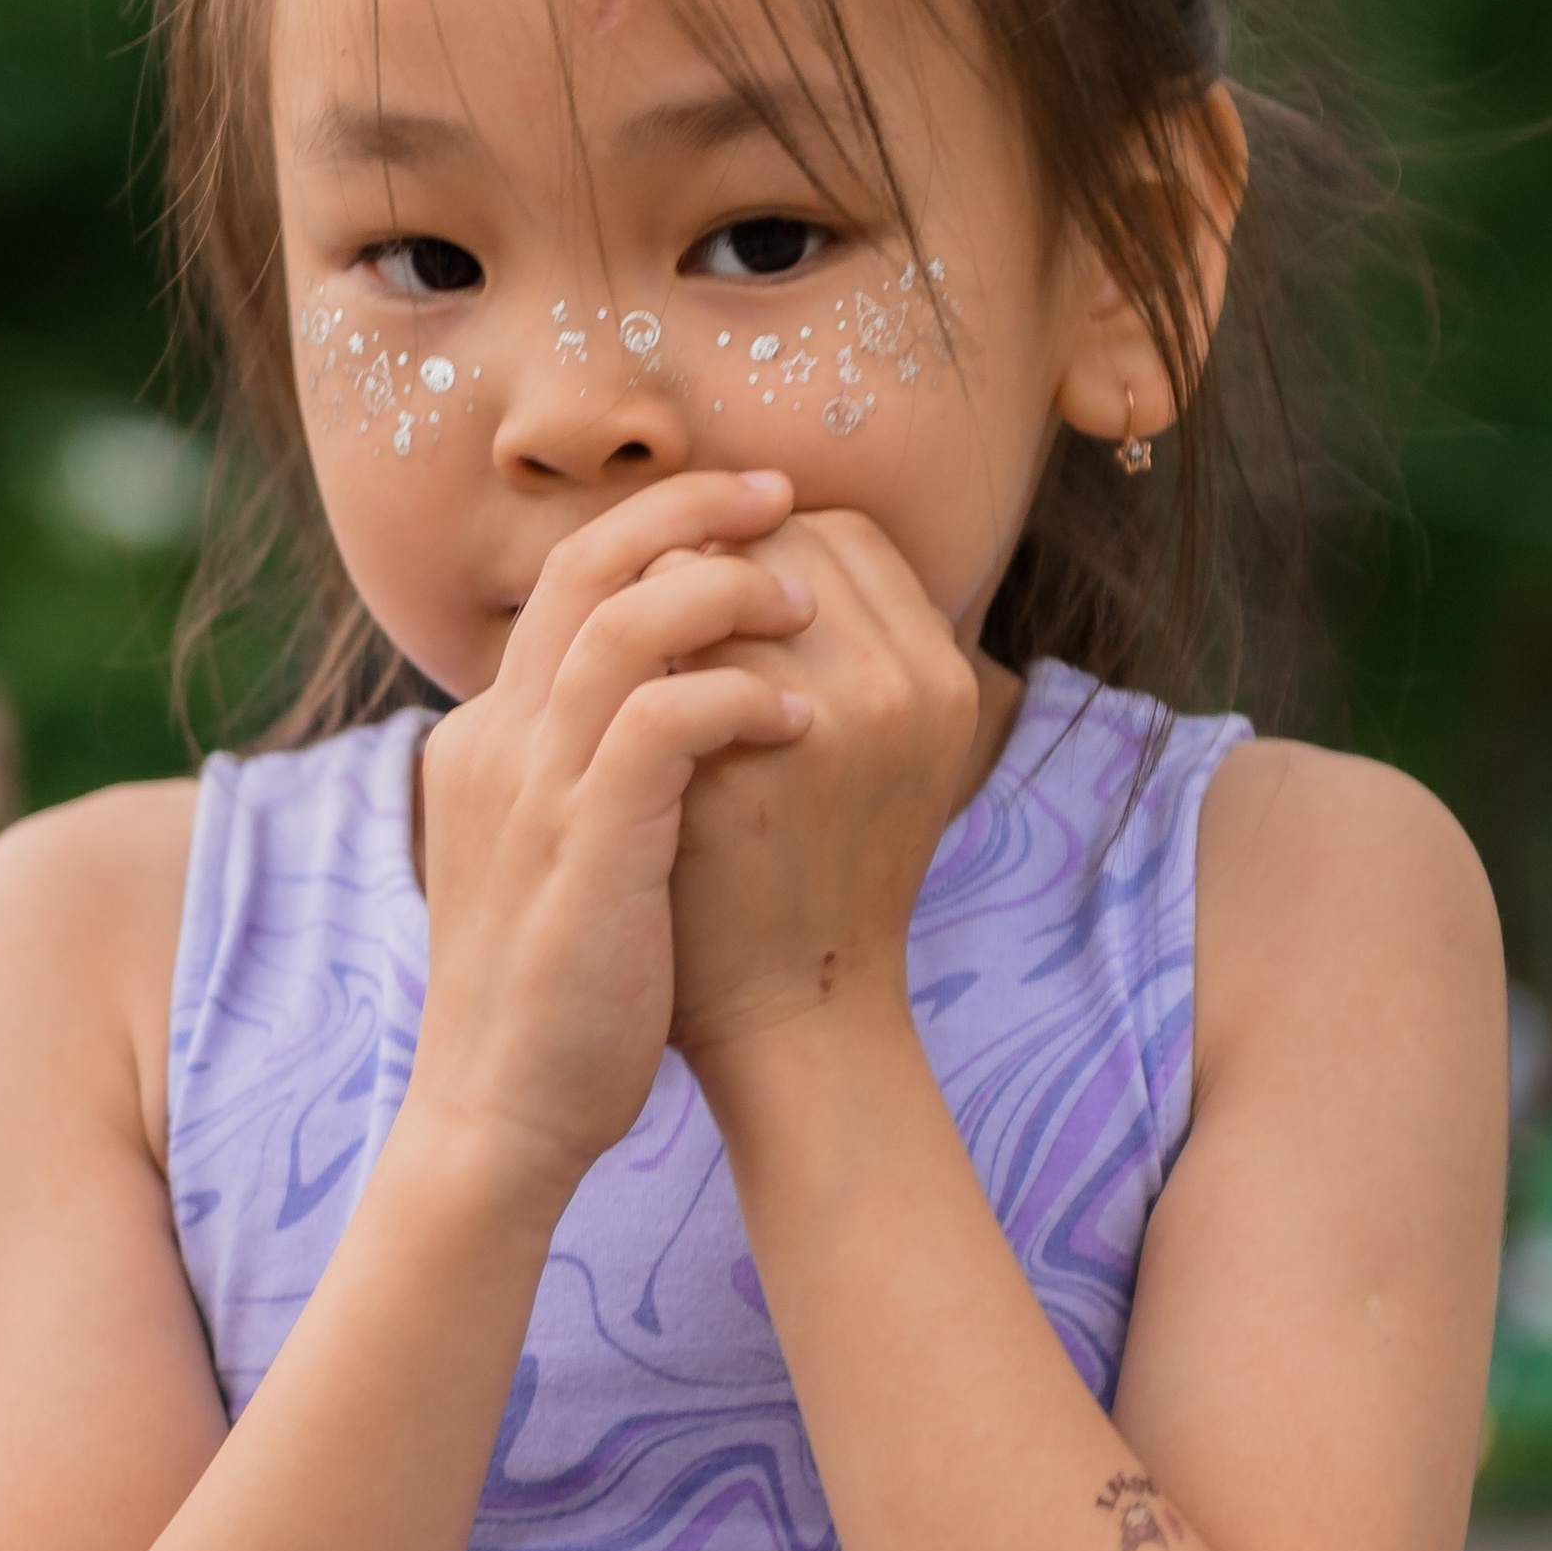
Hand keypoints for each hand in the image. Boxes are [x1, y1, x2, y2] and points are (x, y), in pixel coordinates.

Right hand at [401, 471, 813, 1205]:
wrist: (501, 1115)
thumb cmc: (559, 997)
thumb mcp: (561, 858)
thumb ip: (595, 778)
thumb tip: (683, 712)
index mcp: (489, 736)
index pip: (565, 582)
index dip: (655, 527)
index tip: (745, 508)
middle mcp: (496, 742)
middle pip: (583, 567)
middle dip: (691, 512)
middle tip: (784, 491)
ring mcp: (532, 791)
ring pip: (622, 625)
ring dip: (724, 592)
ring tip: (805, 605)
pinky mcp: (583, 847)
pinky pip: (662, 722)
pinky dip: (738, 699)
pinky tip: (802, 720)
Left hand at [667, 507, 979, 1082]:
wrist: (787, 1017)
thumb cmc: (802, 882)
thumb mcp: (861, 756)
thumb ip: (826, 654)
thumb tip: (723, 541)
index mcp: (941, 677)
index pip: (839, 532)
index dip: (764, 542)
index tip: (712, 589)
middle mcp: (903, 685)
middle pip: (783, 540)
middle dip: (712, 561)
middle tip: (666, 623)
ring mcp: (833, 720)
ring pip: (717, 580)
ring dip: (667, 607)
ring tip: (637, 670)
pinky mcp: (747, 762)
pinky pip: (667, 650)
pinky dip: (638, 661)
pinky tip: (611, 709)